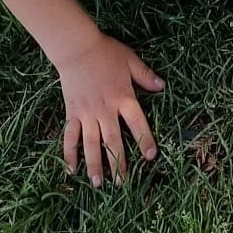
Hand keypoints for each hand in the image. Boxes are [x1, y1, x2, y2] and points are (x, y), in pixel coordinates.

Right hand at [57, 33, 164, 187]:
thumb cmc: (106, 52)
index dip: (144, 140)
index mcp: (123, 97)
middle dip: (118, 163)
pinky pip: (70, 137)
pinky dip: (69, 154)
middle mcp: (106, 110)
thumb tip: (163, 86)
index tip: (150, 157)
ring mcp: (87, 114)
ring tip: (98, 184)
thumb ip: (146, 76)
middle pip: (113, 141)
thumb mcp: (130, 60)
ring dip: (94, 165)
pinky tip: (71, 169)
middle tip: (123, 184)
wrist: (77, 48)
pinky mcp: (72, 113)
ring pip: (91, 144)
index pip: (137, 123)